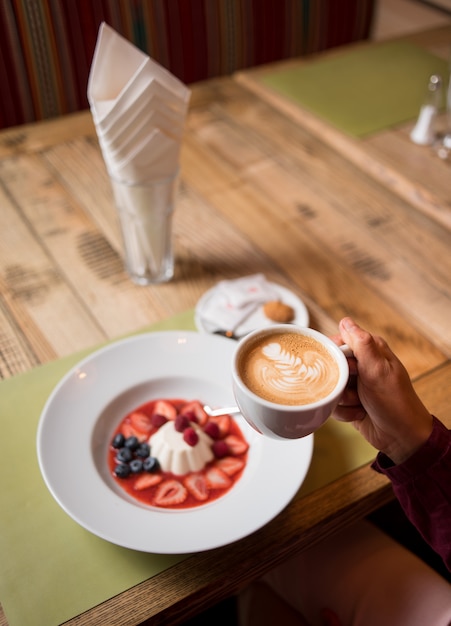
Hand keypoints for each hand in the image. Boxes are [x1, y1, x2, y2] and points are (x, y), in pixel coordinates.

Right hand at [331, 317, 432, 464]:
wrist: (401, 437)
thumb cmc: (395, 403)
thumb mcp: (378, 370)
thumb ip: (361, 344)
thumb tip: (346, 321)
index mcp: (371, 351)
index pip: (340, 341)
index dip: (336, 354)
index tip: (342, 366)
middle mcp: (363, 365)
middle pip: (331, 365)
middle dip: (338, 381)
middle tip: (354, 388)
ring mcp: (356, 384)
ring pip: (330, 385)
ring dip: (341, 398)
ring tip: (360, 402)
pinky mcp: (349, 401)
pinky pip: (332, 403)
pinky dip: (343, 411)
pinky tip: (359, 412)